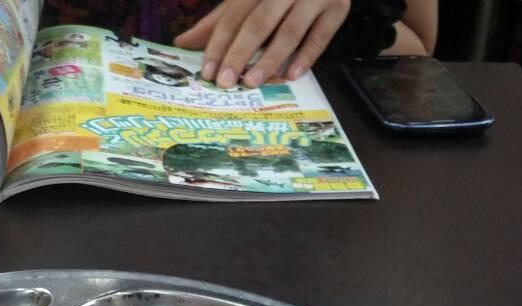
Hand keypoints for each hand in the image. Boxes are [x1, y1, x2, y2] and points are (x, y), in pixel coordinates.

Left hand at [175, 0, 349, 88]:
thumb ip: (218, 21)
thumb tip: (183, 43)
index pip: (234, 14)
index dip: (219, 43)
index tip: (207, 72)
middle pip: (259, 23)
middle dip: (240, 54)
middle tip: (225, 82)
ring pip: (290, 31)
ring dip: (270, 59)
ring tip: (252, 82)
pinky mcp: (338, 7)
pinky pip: (321, 36)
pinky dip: (307, 57)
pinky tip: (292, 76)